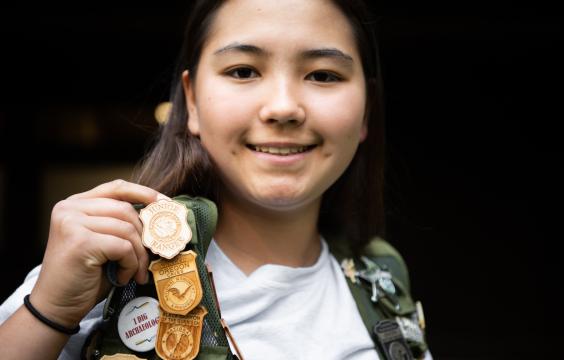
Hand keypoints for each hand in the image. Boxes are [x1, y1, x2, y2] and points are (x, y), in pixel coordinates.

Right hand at [29, 179, 167, 327]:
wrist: (56, 307)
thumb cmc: (84, 277)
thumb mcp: (102, 242)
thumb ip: (119, 224)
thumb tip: (158, 216)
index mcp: (75, 204)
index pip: (116, 188)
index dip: (144, 193)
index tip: (165, 204)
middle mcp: (70, 209)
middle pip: (125, 210)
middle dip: (144, 236)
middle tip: (149, 258)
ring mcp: (72, 223)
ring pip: (127, 229)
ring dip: (138, 255)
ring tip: (134, 272)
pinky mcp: (81, 242)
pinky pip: (123, 247)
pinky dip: (130, 264)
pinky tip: (123, 277)